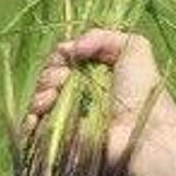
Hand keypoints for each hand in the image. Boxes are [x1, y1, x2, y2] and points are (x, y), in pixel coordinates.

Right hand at [23, 30, 175, 175]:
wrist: (146, 131)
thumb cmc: (144, 90)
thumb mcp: (134, 48)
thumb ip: (102, 35)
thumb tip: (69, 47)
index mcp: (94, 73)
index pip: (62, 60)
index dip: (59, 57)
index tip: (66, 57)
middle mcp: (80, 94)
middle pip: (48, 78)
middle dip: (49, 74)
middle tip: (62, 79)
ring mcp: (71, 118)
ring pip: (39, 101)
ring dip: (40, 94)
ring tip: (51, 98)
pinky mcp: (64, 140)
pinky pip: (36, 129)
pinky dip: (30, 120)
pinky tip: (36, 115)